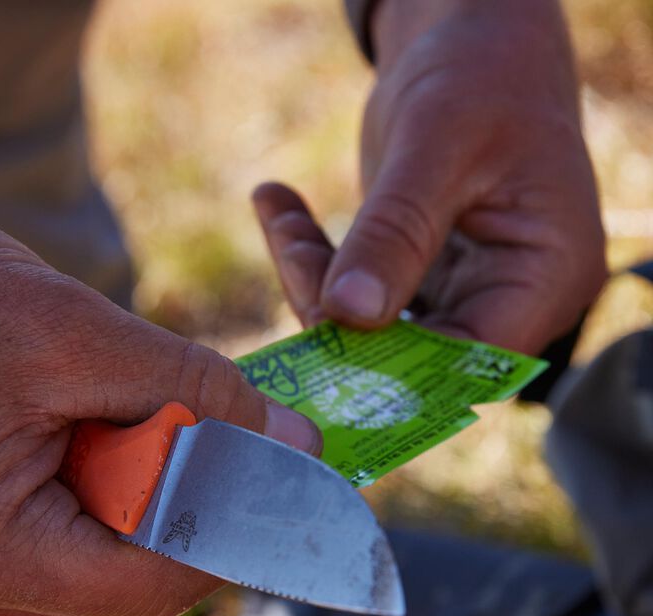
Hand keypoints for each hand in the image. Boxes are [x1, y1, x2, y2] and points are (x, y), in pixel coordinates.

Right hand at [0, 195, 319, 615]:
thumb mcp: (75, 328)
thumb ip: (196, 391)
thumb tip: (294, 441)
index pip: (150, 584)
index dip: (230, 532)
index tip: (278, 477)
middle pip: (122, 587)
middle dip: (182, 510)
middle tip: (206, 430)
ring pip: (87, 573)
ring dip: (134, 503)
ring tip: (113, 415)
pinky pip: (46, 554)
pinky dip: (90, 502)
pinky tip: (77, 436)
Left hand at [254, 0, 605, 352]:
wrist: (470, 40)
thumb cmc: (481, 73)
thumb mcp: (440, 142)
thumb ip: (396, 230)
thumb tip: (347, 311)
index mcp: (546, 276)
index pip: (470, 360)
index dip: (394, 368)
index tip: (322, 331)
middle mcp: (507, 299)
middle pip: (412, 354)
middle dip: (338, 317)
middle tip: (289, 251)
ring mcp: (461, 292)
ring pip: (373, 328)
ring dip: (313, 280)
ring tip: (276, 209)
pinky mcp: (418, 278)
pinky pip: (357, 293)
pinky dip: (313, 257)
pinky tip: (277, 205)